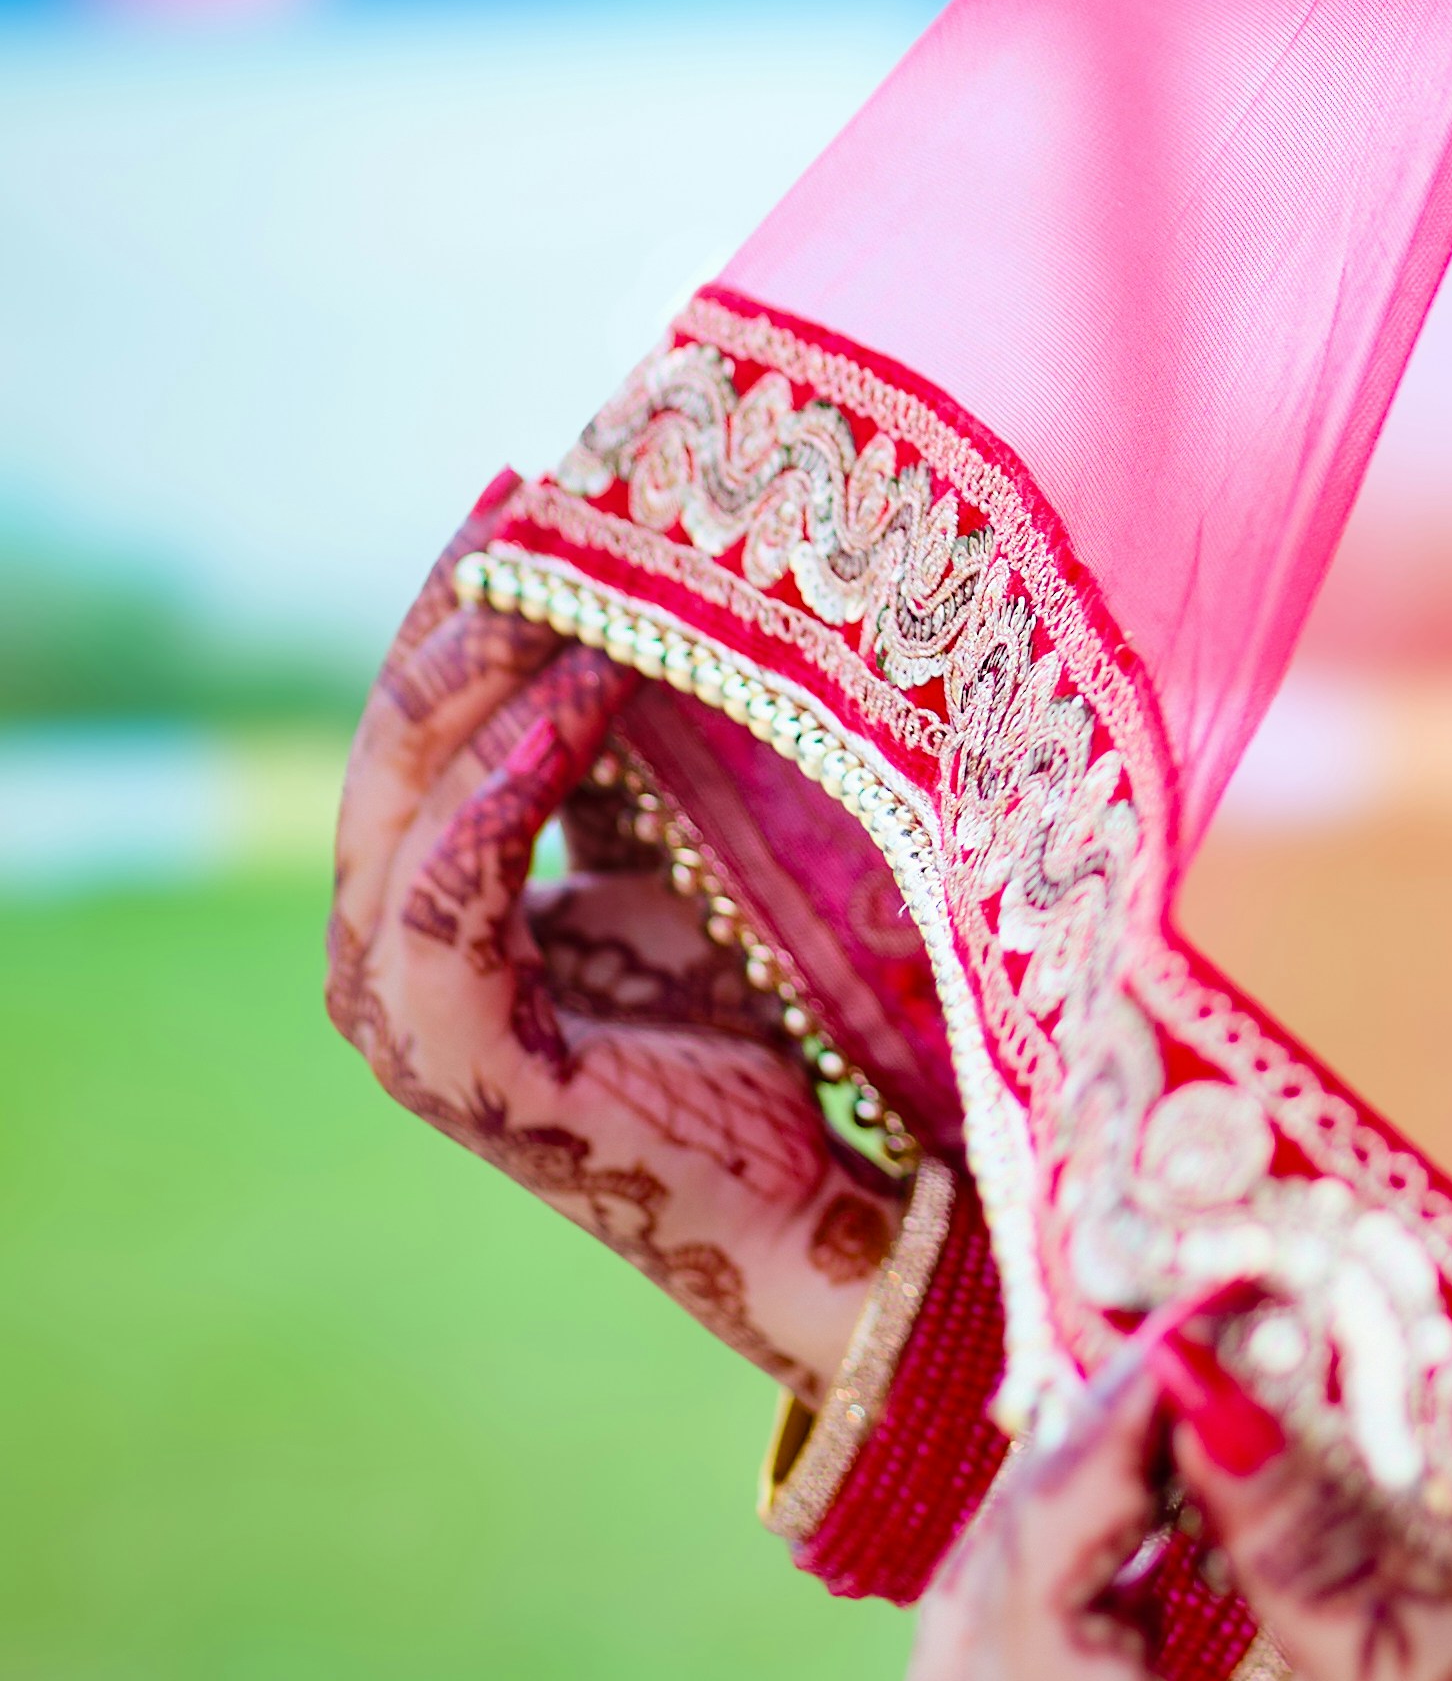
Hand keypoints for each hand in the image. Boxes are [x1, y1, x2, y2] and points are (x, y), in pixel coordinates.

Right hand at [327, 566, 904, 1396]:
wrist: (828, 1197)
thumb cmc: (773, 1024)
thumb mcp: (688, 853)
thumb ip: (633, 761)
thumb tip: (647, 602)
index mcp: (432, 904)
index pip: (418, 725)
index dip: (462, 602)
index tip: (531, 483)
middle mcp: (394, 958)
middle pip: (395, 746)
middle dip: (457, 613)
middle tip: (532, 497)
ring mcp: (414, 1019)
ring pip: (403, 807)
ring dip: (476, 678)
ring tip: (558, 576)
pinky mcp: (460, 1066)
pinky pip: (446, 900)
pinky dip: (499, 790)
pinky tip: (573, 695)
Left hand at [905, 1335, 1451, 1680]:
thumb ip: (1319, 1560)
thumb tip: (1203, 1378)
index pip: (1039, 1644)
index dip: (1088, 1472)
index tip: (1176, 1338)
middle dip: (1040, 1522)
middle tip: (1155, 1386)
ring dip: (1040, 1599)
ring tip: (1154, 1467)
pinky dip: (1072, 1680)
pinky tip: (1165, 1593)